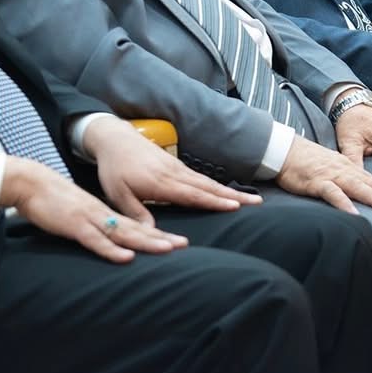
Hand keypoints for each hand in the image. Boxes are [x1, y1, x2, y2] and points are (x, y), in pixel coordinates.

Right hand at [2, 158, 187, 262]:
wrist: (31, 184)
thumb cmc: (53, 200)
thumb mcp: (79, 214)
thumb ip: (95, 226)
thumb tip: (110, 239)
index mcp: (104, 213)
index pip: (136, 226)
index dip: (157, 234)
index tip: (178, 242)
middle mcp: (102, 215)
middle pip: (136, 229)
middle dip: (160, 238)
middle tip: (184, 245)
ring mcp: (89, 219)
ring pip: (122, 233)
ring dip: (145, 242)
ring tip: (167, 249)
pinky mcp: (74, 226)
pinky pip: (95, 240)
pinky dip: (111, 250)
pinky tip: (126, 258)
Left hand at [83, 116, 260, 224]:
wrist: (115, 138)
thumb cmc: (114, 168)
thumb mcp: (118, 194)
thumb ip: (136, 213)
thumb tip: (151, 234)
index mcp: (161, 183)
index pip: (193, 195)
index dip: (214, 202)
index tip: (235, 206)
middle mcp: (174, 174)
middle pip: (208, 188)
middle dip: (233, 196)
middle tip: (256, 203)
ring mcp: (178, 168)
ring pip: (208, 182)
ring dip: (230, 191)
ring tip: (251, 199)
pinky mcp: (177, 166)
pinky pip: (202, 178)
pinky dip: (217, 186)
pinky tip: (227, 193)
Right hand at [276, 136, 371, 214]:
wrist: (282, 150)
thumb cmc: (304, 161)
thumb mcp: (328, 167)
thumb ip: (342, 179)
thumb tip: (354, 193)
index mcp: (346, 167)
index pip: (371, 180)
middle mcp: (342, 170)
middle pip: (369, 183)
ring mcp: (330, 175)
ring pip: (356, 186)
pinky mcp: (316, 181)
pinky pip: (332, 193)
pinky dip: (344, 203)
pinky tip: (354, 214)